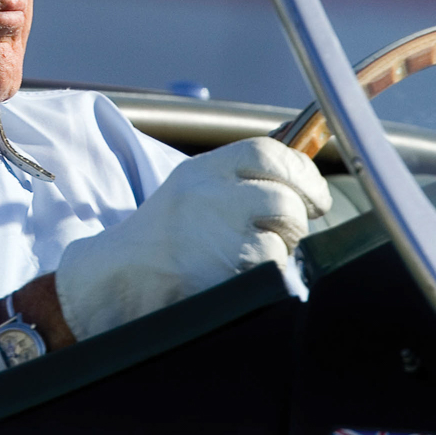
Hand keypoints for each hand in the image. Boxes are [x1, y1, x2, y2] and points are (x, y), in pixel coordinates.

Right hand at [53, 136, 330, 340]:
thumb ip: (240, 180)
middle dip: (296, 219)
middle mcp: (210, 195)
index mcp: (202, 171)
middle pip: (286, 199)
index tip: (314, 195)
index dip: (302, 173)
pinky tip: (238, 277)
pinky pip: (274, 269)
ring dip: (281, 249)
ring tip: (249, 256)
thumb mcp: (193, 192)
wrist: (120, 281)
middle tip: (282, 232)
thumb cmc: (164, 239)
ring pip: (285, 236)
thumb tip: (305, 181)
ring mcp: (218, 233)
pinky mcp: (226, 271)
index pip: (268, 153)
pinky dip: (267, 276)